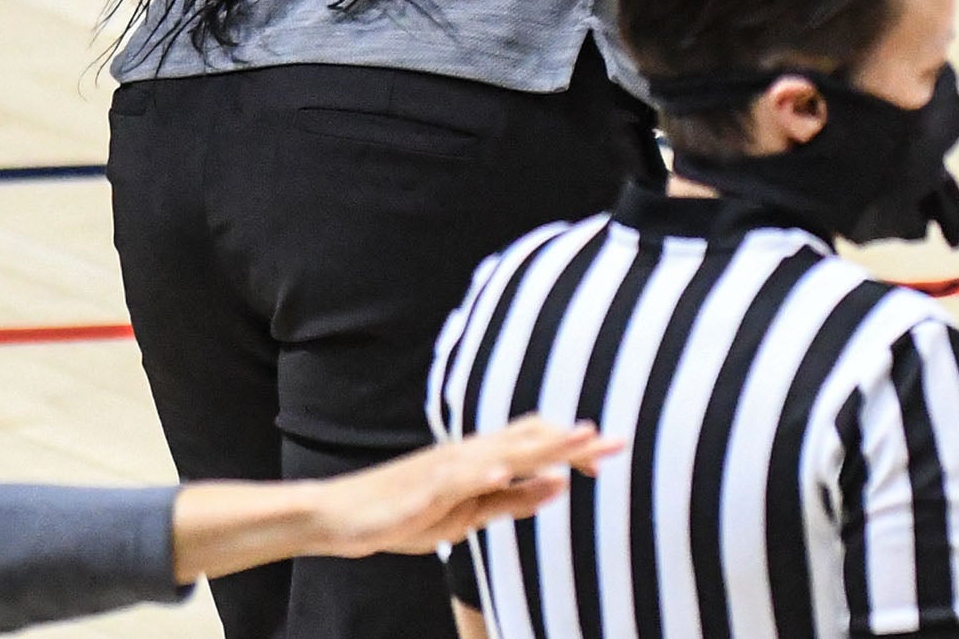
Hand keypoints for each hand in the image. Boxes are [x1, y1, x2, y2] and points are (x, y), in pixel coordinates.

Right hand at [170, 418, 621, 580]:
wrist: (341, 518)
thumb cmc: (405, 514)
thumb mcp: (468, 514)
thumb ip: (513, 500)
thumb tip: (560, 486)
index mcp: (482, 461)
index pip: (537, 446)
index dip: (573, 449)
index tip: (610, 458)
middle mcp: (469, 455)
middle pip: (530, 440)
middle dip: (574, 441)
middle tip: (618, 440)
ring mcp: (446, 468)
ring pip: (501, 451)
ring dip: (541, 445)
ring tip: (578, 439)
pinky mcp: (422, 487)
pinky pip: (456, 478)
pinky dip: (481, 472)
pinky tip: (503, 472)